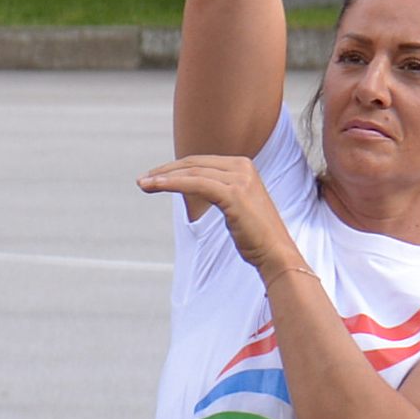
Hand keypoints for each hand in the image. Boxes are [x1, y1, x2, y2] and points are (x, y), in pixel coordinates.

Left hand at [138, 152, 299, 272]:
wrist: (277, 256)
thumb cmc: (255, 237)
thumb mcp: (236, 205)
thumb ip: (218, 190)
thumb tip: (190, 186)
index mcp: (243, 165)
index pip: (200, 163)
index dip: (174, 168)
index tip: (153, 177)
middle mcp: (242, 166)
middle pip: (193, 164)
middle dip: (164, 171)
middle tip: (141, 180)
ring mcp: (240, 178)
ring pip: (191, 173)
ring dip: (162, 178)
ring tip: (142, 184)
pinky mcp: (234, 193)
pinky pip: (195, 184)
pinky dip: (172, 184)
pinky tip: (155, 187)